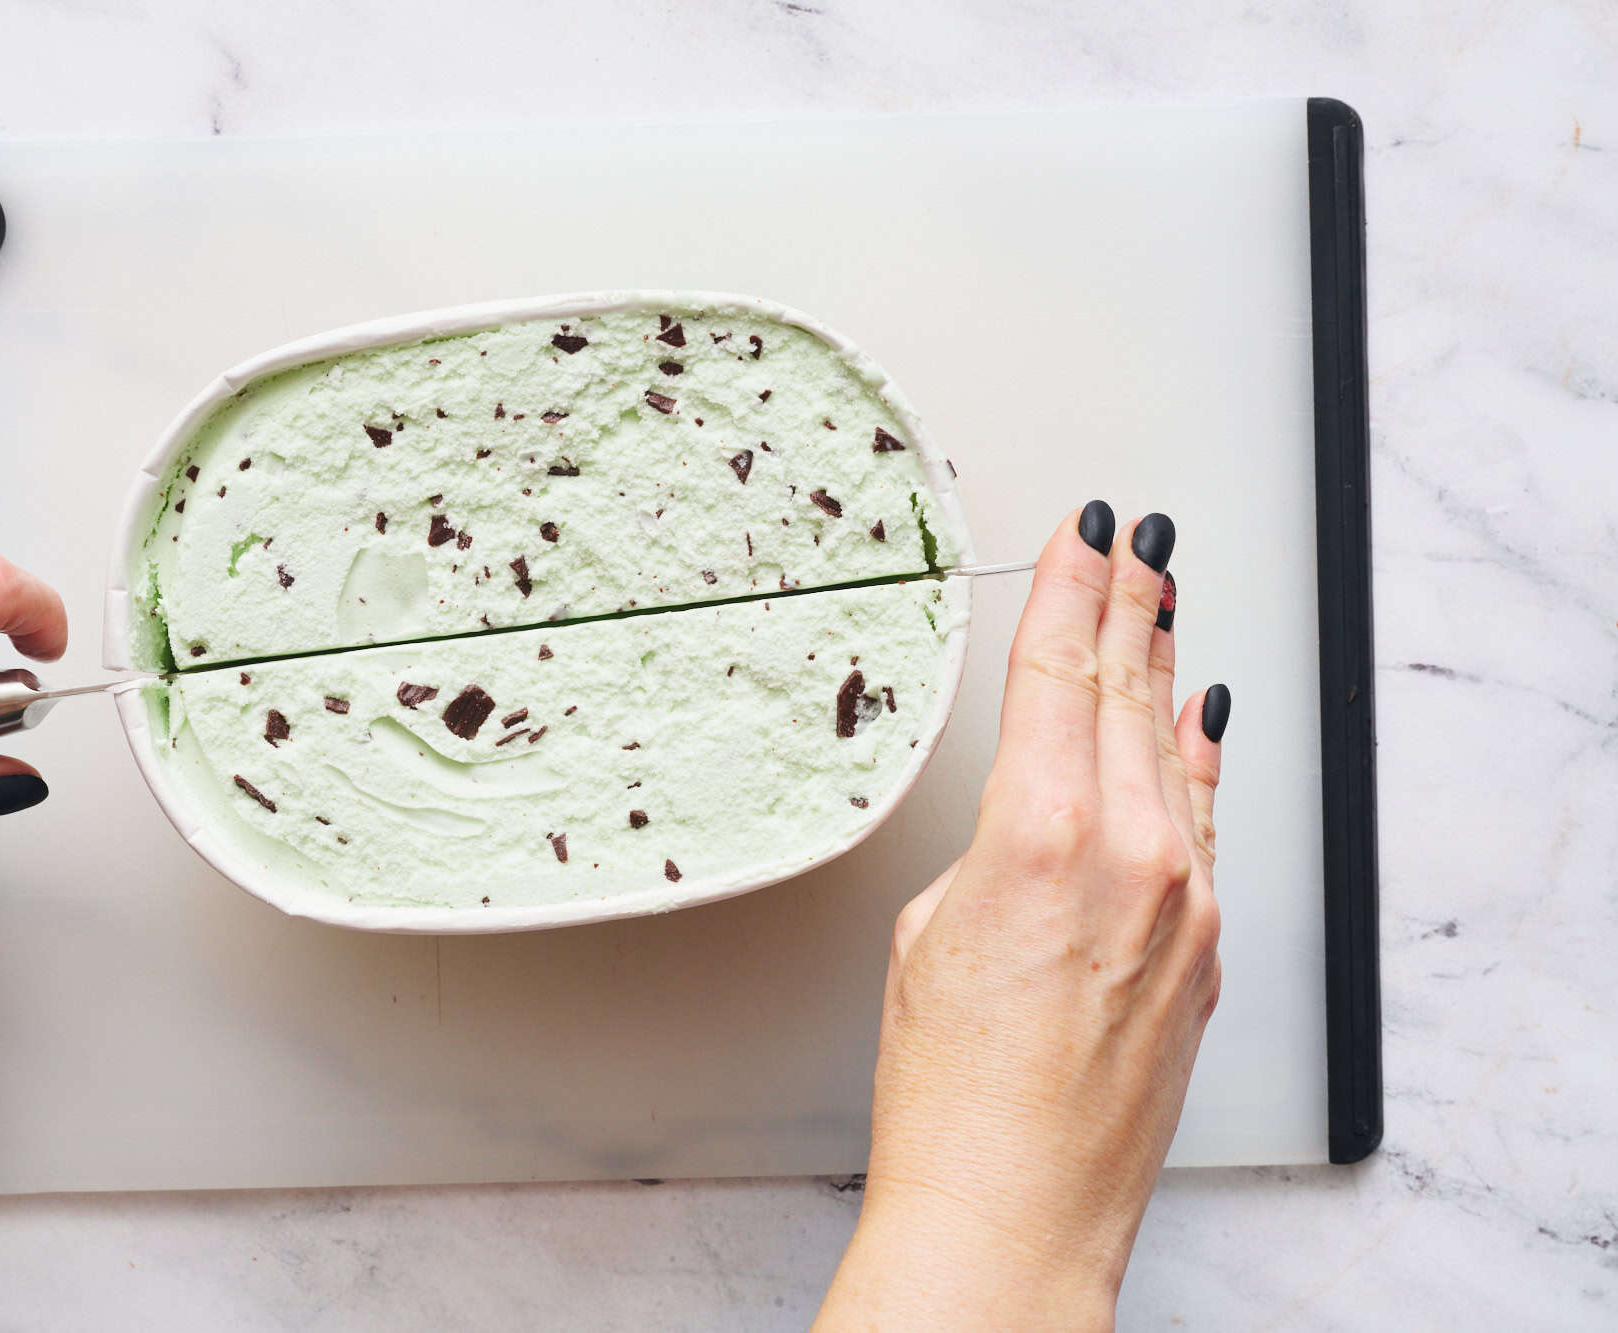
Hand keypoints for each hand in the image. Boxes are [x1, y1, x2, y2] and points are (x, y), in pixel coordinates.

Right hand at [819, 505, 1229, 1329]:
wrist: (1017, 1208)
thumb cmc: (953, 1096)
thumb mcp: (932, 935)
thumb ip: (992, 855)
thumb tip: (1025, 833)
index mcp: (1041, 836)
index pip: (1060, 673)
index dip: (1073, 587)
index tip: (1086, 532)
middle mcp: (1132, 856)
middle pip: (1125, 692)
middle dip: (1130, 602)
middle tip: (1137, 538)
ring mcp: (1185, 902)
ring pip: (1172, 749)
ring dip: (1162, 666)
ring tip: (1163, 601)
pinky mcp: (1206, 949)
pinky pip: (1205, 820)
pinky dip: (1197, 759)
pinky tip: (1195, 718)